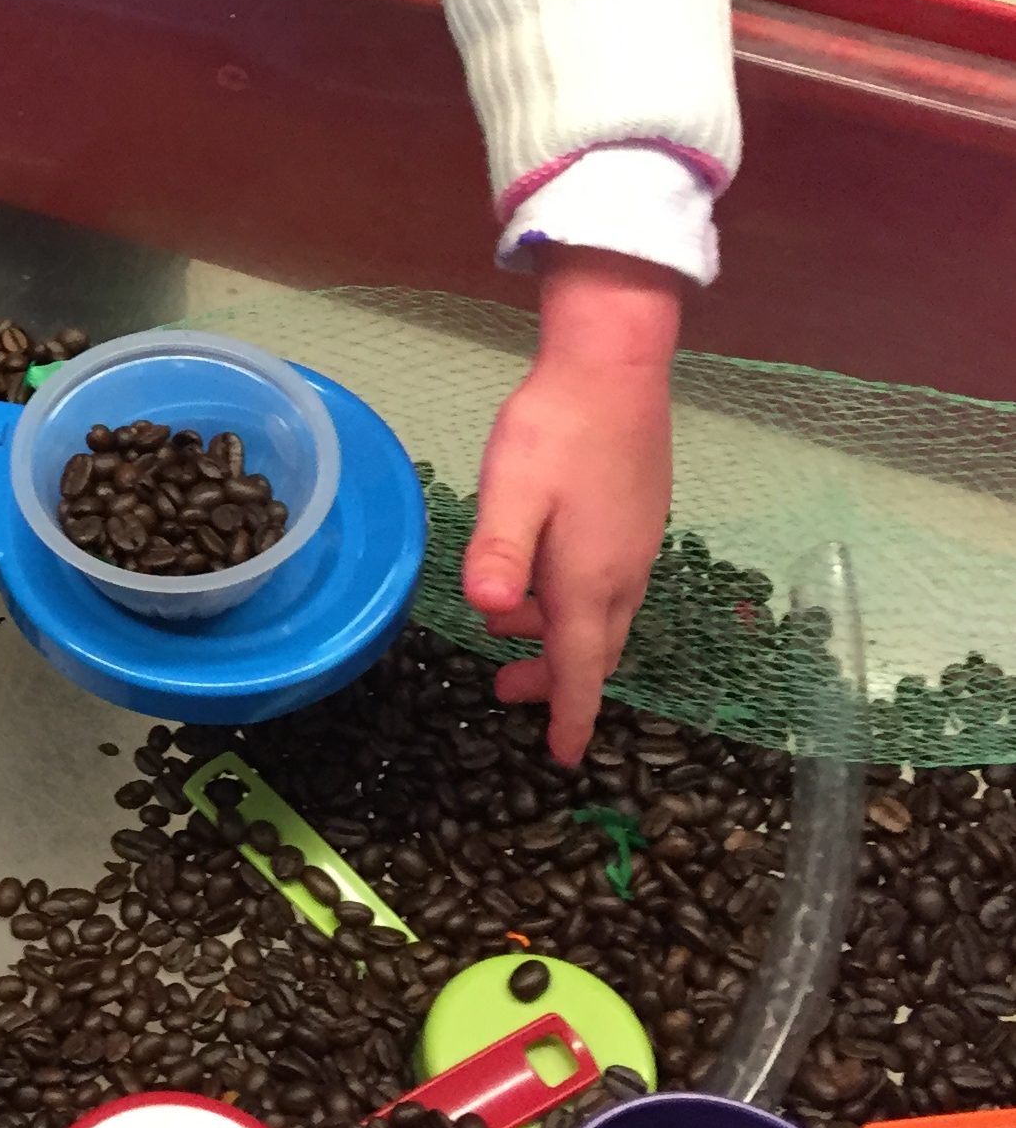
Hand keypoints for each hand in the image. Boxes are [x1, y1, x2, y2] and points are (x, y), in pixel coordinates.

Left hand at [462, 246, 682, 765]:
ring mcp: (634, 546)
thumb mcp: (513, 491)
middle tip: (508, 689)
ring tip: (510, 634)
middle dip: (557, 680)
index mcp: (591, 579)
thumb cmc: (557, 431)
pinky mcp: (634, 521)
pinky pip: (607, 585)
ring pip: (600, 616)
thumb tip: (493, 610)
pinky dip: (573, 602)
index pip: (582, 668)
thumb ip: (500, 551)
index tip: (565, 756)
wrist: (614, 371)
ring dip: (560, 638)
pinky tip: (542, 577)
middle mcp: (622, 573)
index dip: (570, 714)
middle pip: (593, 649)